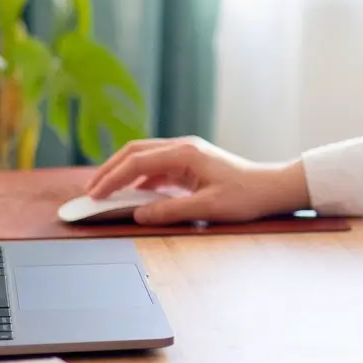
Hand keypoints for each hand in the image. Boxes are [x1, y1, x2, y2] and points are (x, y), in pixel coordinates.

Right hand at [83, 136, 309, 226]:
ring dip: (122, 172)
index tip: (94, 194)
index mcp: (185, 153)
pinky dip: (139, 178)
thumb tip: (138, 214)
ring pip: (143, 157)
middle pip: (135, 152)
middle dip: (109, 170)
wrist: (273, 188)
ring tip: (103, 192)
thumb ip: (171, 211)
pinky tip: (131, 193)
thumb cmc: (246, 196)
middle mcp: (183, 148)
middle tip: (89, 191)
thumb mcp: (208, 208)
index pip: (137, 161)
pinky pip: (156, 168)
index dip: (112, 178)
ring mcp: (186, 154)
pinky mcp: (190, 164)